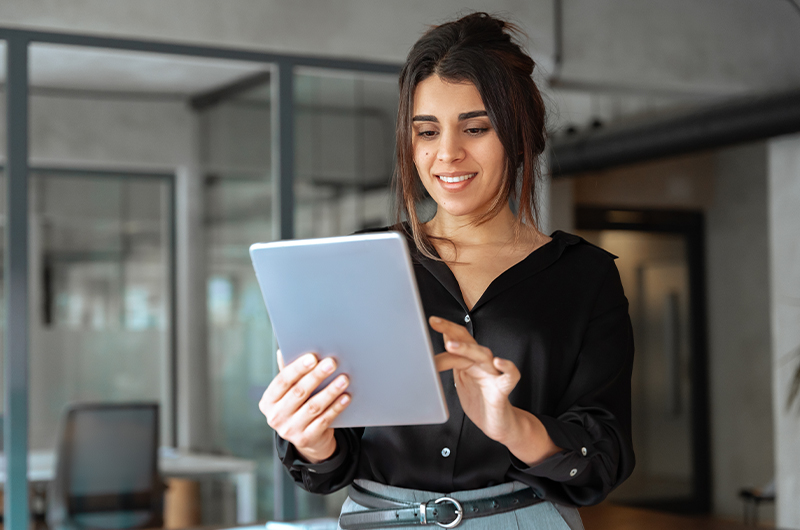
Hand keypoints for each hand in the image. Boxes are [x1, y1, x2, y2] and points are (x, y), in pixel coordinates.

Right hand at [259, 351, 350, 462]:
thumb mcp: (289, 393)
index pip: (282, 381)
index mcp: (268, 401)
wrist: (307, 439)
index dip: (297, 368)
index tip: (313, 357)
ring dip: (330, 391)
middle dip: (316, 376)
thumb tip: (284, 349)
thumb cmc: (298, 406)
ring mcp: (290, 430)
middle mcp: (276, 416)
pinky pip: (324, 420)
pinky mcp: (306, 439)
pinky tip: (346, 397)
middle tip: (332, 363)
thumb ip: (288, 373)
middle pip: (299, 392)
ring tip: (344, 378)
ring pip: (313, 407)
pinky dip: (336, 408)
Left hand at [429, 316, 520, 442]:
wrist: (496, 424)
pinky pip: (510, 376)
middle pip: (469, 341)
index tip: (431, 321)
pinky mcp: (502, 390)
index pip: (458, 340)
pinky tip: (498, 362)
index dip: (445, 330)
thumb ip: (451, 362)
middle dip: (452, 330)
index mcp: (470, 360)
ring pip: (483, 355)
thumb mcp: (459, 378)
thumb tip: (432, 350)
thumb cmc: (479, 400)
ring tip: (451, 345)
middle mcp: (482, 363)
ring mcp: (493, 375)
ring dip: (467, 348)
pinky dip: (507, 367)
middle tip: (435, 322)